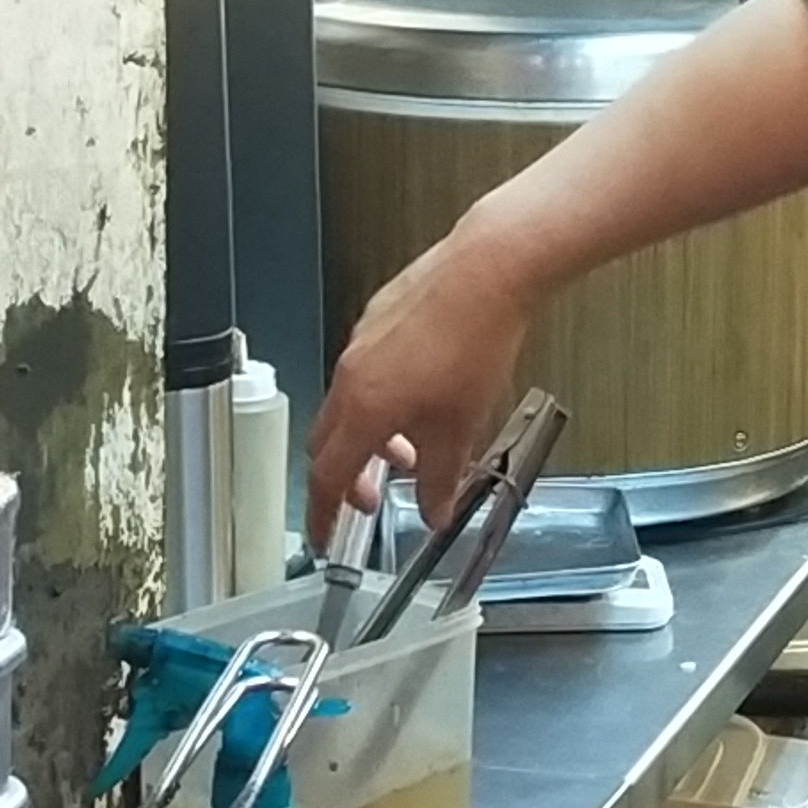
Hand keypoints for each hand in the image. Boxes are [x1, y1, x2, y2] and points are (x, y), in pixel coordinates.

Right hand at [305, 218, 538, 546]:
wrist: (485, 271)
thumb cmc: (474, 342)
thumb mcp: (462, 427)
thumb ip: (442, 478)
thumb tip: (434, 510)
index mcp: (364, 410)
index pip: (328, 478)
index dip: (323, 514)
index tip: (323, 536)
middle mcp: (350, 377)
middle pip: (328, 443)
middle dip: (345, 477)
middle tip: (370, 497)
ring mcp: (360, 345)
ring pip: (347, 406)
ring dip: (369, 438)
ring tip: (409, 450)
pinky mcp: (376, 320)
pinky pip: (364, 373)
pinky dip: (379, 400)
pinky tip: (419, 399)